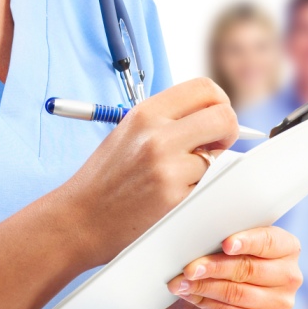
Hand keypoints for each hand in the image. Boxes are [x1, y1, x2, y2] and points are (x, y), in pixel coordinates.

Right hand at [61, 78, 238, 266]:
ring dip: (211, 167)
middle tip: (217, 146)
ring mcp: (168, 169)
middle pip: (223, 117)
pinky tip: (177, 196)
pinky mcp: (176, 199)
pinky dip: (201, 191)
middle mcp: (157, 136)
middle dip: (228, 132)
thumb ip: (169, 121)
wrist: (79, 220)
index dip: (220, 102)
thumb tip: (213, 117)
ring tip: (183, 178)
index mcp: (146, 113)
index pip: (204, 88)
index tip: (216, 118)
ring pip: (220, 158)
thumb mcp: (129, 133)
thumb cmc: (106, 179)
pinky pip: (209, 187)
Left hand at [157, 226, 301, 308]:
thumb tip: (198, 237)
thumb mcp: (227, 243)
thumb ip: (223, 238)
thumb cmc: (226, 259)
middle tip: (189, 268)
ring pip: (237, 294)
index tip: (226, 244)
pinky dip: (207, 304)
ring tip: (181, 283)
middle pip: (249, 269)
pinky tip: (191, 296)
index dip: (248, 242)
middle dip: (214, 268)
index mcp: (287, 247)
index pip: (269, 242)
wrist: (221, 293)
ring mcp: (280, 303)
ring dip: (204, 287)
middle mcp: (290, 276)